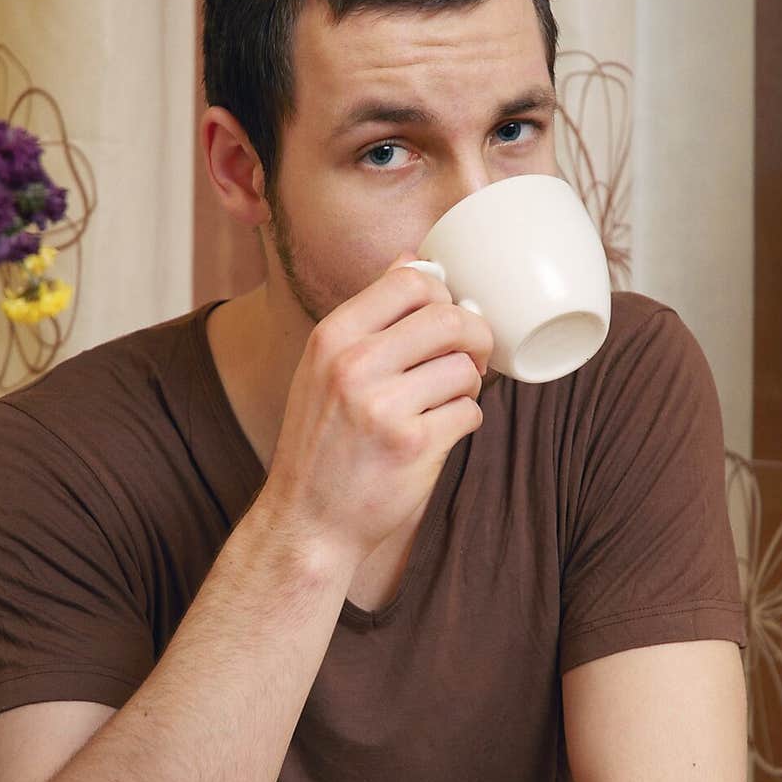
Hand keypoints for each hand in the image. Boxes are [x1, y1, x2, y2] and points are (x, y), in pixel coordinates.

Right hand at [261, 252, 494, 566]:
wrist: (307, 521)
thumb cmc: (322, 443)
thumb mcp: (324, 368)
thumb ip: (369, 317)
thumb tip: (414, 260)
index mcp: (332, 337)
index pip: (410, 280)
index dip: (443, 296)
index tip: (446, 319)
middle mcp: (354, 365)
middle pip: (449, 318)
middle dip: (474, 336)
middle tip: (470, 358)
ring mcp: (384, 406)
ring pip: (465, 368)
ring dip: (467, 386)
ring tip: (443, 404)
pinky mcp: (413, 446)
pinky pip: (469, 412)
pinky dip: (462, 423)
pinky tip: (436, 435)